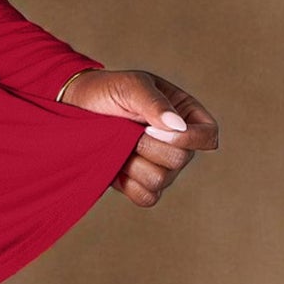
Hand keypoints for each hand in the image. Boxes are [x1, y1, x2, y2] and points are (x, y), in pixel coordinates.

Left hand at [59, 69, 218, 207]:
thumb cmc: (106, 91)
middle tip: (127, 129)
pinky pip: (147, 197)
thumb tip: (177, 126)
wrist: (74, 108)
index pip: (208, 135)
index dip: (188, 138)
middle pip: (180, 160)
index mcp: (184, 115)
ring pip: (160, 180)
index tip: (152, 128)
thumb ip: (154, 102)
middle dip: (147, 145)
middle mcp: (179, 144)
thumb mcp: (130, 85)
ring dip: (133, 162)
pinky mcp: (142, 184)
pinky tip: (116, 164)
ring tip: (120, 144)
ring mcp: (162, 167)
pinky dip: (128, 183)